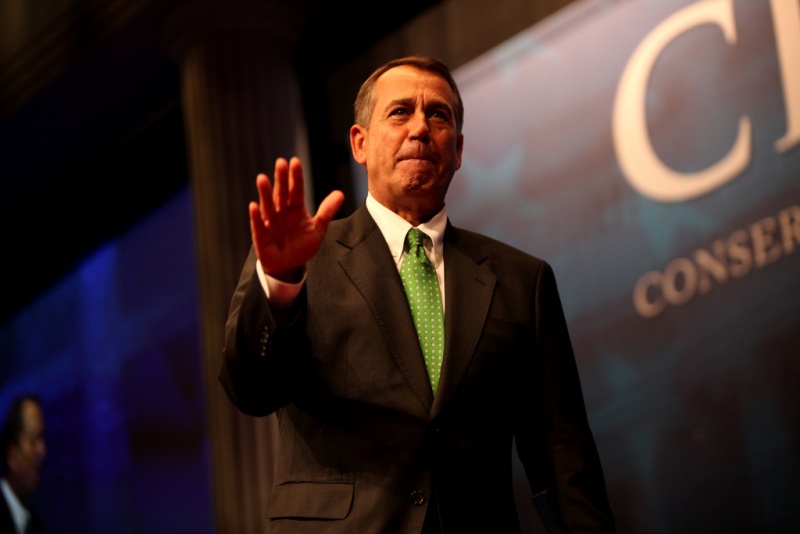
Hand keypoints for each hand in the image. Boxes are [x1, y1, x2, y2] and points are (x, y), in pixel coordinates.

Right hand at [249, 157, 344, 281]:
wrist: (288, 266)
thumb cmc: (301, 245)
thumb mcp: (317, 228)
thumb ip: (326, 211)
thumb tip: (340, 193)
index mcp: (295, 208)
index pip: (296, 190)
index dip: (296, 177)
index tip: (295, 162)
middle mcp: (281, 212)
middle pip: (281, 193)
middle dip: (281, 179)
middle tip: (281, 163)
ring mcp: (270, 223)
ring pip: (268, 205)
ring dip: (265, 193)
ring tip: (262, 178)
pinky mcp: (261, 236)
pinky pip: (258, 225)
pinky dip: (256, 216)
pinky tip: (254, 206)